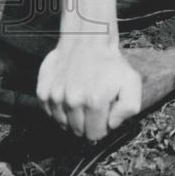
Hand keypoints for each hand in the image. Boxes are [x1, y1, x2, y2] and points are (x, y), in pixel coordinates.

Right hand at [36, 0, 141, 140]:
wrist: (87, 40)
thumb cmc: (110, 63)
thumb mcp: (131, 82)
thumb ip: (128, 108)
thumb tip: (111, 125)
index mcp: (95, 101)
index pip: (94, 135)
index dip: (101, 127)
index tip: (103, 113)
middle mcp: (72, 101)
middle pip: (78, 131)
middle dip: (87, 122)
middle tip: (93, 103)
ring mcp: (55, 97)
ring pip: (63, 124)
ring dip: (72, 115)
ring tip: (81, 97)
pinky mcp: (43, 92)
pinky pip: (50, 113)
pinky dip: (59, 108)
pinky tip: (68, 95)